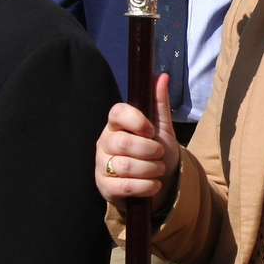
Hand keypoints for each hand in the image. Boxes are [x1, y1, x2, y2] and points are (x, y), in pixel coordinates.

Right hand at [96, 73, 180, 206]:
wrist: (159, 183)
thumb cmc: (156, 151)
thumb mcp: (161, 127)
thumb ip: (159, 103)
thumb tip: (162, 76)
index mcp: (116, 124)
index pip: (117, 112)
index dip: (136, 121)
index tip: (151, 131)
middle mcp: (105, 142)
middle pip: (123, 142)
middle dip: (149, 150)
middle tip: (159, 154)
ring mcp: (102, 164)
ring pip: (125, 166)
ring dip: (150, 169)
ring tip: (159, 170)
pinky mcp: (104, 186)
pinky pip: (125, 186)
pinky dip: (146, 186)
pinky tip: (154, 184)